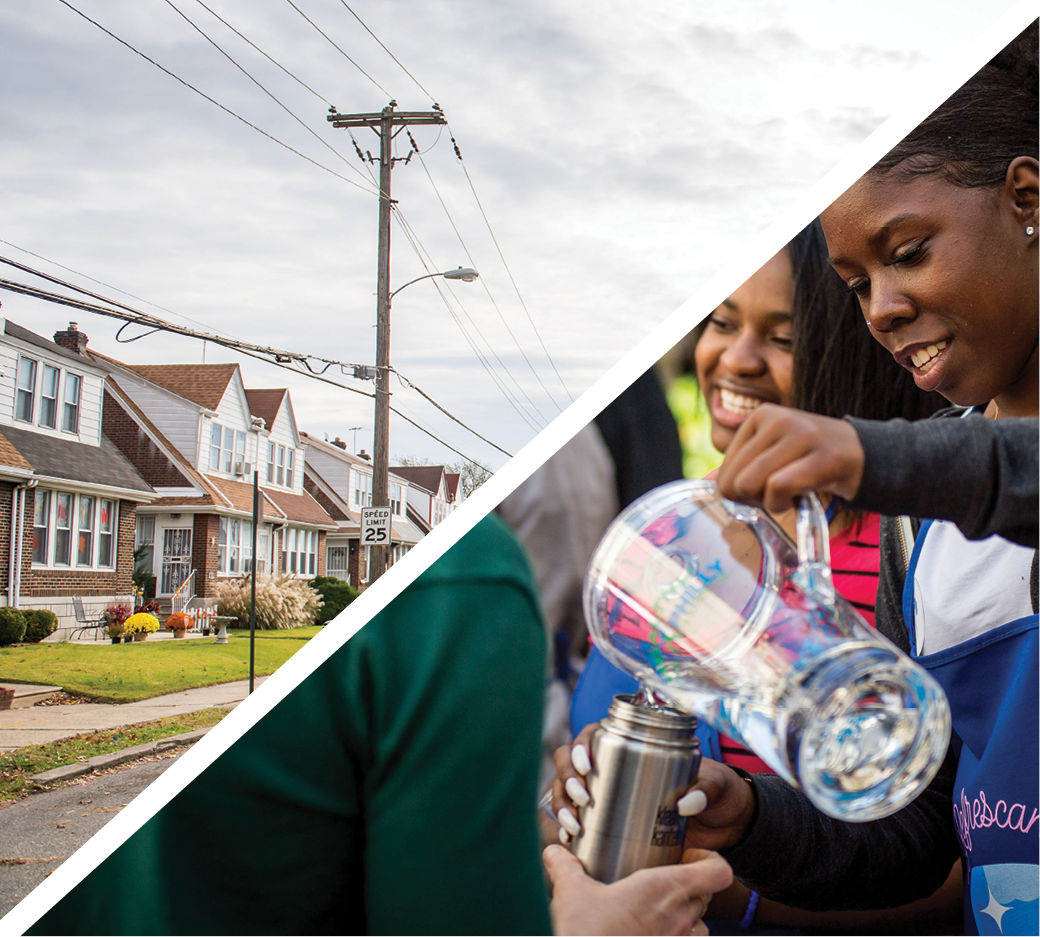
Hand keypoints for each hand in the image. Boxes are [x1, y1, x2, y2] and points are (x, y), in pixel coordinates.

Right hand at [543, 844, 732, 935]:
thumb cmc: (586, 933)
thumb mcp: (570, 892)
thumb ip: (564, 866)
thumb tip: (554, 852)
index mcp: (664, 888)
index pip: (717, 871)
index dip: (709, 860)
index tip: (687, 857)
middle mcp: (679, 918)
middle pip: (705, 896)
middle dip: (689, 888)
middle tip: (662, 883)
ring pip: (699, 927)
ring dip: (685, 919)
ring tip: (656, 915)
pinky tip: (645, 935)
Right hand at [554, 726, 756, 851]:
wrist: (723, 826)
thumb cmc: (718, 793)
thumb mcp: (716, 784)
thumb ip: (706, 789)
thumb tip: (686, 804)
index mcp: (633, 746)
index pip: (592, 735)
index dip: (580, 746)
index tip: (586, 765)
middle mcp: (612, 767)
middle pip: (569, 762)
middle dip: (566, 778)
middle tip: (582, 797)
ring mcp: (606, 795)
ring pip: (565, 790)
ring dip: (561, 803)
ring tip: (574, 825)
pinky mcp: (606, 823)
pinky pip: (574, 818)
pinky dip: (564, 828)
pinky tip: (568, 840)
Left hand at [716, 404, 864, 513]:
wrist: (864, 455)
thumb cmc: (811, 459)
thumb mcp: (772, 453)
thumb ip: (740, 466)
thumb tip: (706, 483)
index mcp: (760, 416)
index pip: (725, 470)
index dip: (740, 491)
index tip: (763, 489)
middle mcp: (777, 420)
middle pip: (734, 481)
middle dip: (751, 499)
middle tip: (775, 495)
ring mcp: (800, 436)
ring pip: (750, 484)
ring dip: (767, 503)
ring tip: (787, 494)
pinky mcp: (821, 457)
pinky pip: (778, 488)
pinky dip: (781, 503)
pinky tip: (796, 499)